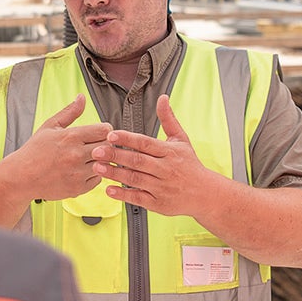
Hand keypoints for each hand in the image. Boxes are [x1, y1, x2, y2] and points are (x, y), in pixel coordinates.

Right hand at [2, 94, 111, 201]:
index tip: (99, 133)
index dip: (105, 130)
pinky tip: (82, 170)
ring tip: (89, 158)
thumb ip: (69, 112)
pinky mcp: (78, 188)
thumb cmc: (35, 150)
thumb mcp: (50, 126)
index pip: (105, 130)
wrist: (21, 177)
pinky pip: (98, 179)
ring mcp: (77, 173)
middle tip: (96, 145)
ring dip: (100, 161)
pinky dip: (93, 175)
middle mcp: (76, 155)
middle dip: (105, 144)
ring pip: (105, 164)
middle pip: (108, 147)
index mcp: (70, 137)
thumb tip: (82, 97)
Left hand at [91, 94, 219, 216]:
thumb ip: (168, 119)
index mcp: (170, 152)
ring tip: (97, 168)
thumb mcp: (182, 140)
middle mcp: (165, 169)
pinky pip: (138, 198)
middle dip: (116, 155)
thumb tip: (163, 97)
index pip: (145, 143)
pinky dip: (123, 194)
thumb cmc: (190, 165)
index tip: (111, 135)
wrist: (205, 194)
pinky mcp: (158, 203)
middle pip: (137, 161)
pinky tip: (109, 190)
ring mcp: (161, 187)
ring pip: (135, 179)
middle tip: (96, 151)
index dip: (127, 139)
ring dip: (115, 174)